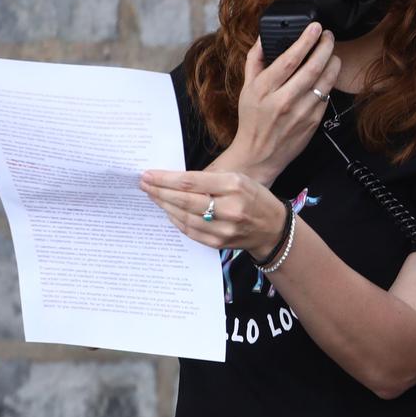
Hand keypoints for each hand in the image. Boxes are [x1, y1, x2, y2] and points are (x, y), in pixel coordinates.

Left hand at [139, 168, 286, 255]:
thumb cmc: (254, 198)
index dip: (166, 178)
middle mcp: (229, 208)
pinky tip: (167, 211)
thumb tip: (175, 180)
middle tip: (143, 184)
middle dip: (159, 191)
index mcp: (234, 186)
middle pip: (184, 199)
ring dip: (164, 205)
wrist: (272, 228)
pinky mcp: (218, 243)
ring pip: (184, 216)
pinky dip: (175, 220)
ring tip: (152, 196)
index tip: (148, 174)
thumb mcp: (238, 179)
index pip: (191, 182)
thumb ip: (209, 179)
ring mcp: (223, 228)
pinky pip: (189, 230)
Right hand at [220, 25, 341, 183]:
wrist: (259, 155)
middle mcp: (284, 100)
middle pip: (312, 68)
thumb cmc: (252, 120)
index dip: (305, 40)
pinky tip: (328, 73)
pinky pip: (327, 96)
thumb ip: (255, 61)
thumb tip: (264, 38)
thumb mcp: (246, 88)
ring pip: (325, 81)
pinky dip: (330, 82)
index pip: (289, 59)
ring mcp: (302, 112)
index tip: (315, 27)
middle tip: (329, 35)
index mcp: (265, 89)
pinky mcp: (314, 122)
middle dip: (325, 47)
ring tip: (333, 52)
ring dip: (333, 63)